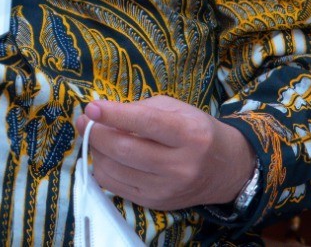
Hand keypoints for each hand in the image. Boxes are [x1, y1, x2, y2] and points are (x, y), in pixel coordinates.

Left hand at [72, 96, 255, 210]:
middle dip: (96, 133)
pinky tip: (107, 155)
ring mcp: (166, 189)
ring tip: (97, 136)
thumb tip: (102, 114)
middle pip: (125, 150)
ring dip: (96, 150)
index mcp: (189, 135)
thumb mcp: (176, 109)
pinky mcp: (155, 203)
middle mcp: (180, 166)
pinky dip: (103, 168)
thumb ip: (141, 110)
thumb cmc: (196, 130)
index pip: (147, 124)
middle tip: (84, 120)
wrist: (225, 170)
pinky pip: (114, 186)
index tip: (91, 106)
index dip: (115, 115)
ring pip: (114, 170)